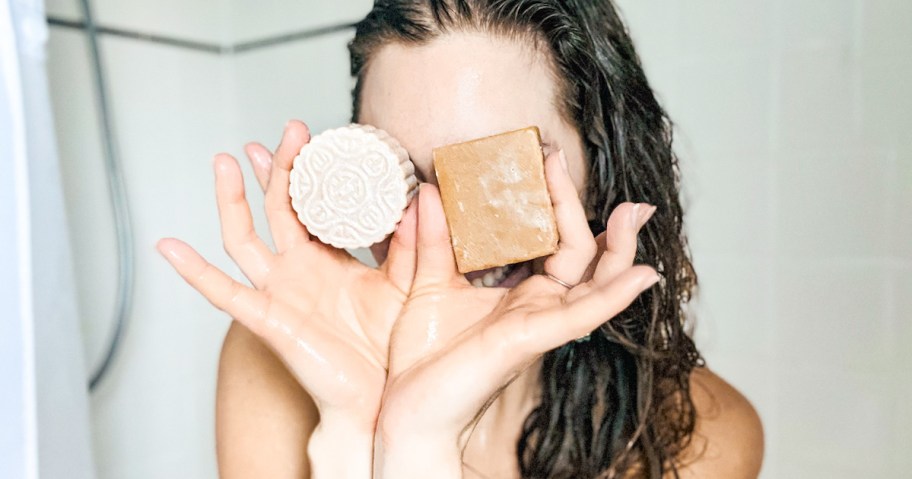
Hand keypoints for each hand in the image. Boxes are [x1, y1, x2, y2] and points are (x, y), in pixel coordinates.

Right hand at [157, 121, 418, 476]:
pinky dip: (194, 271)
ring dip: (232, 200)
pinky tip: (169, 246)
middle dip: (277, 170)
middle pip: (277, 210)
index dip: (312, 175)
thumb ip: (411, 247)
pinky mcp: (266, 319)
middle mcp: (299, 272)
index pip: (314, 207)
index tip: (320, 139)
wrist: (377, 399)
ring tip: (227, 161)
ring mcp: (278, 293)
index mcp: (330, 261)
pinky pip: (223, 293)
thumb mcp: (406, 287)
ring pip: (244, 238)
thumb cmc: (389, 348)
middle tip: (289, 131)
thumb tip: (416, 202)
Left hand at [375, 151, 658, 477]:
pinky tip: (642, 275)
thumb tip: (427, 190)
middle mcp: (536, 305)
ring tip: (633, 212)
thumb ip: (431, 239)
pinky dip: (615, 295)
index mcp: (517, 292)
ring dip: (617, 248)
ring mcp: (538, 322)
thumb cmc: (424, 358)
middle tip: (564, 162)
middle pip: (580, 253)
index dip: (553, 200)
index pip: (550, 241)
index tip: (544, 158)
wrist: (410, 410)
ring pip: (594, 281)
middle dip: (583, 210)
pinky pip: (583, 316)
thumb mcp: (425, 284)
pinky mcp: (531, 339)